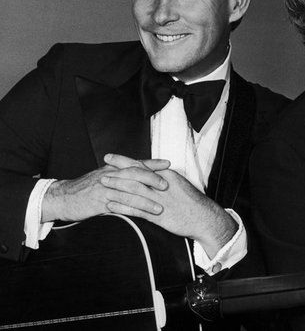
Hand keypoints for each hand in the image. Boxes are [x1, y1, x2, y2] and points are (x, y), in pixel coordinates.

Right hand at [41, 156, 169, 221]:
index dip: (153, 163)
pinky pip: (119, 206)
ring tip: (160, 207)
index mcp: (112, 168)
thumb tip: (138, 176)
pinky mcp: (99, 202)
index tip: (168, 163)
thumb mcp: (103, 177)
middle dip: (152, 179)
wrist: (62, 198)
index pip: (136, 163)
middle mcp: (110, 175)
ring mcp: (105, 188)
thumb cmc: (85, 189)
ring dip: (146, 200)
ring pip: (129, 191)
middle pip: (135, 174)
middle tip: (167, 186)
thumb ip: (119, 176)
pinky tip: (142, 217)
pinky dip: (132, 210)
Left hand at [101, 154, 236, 256]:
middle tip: (101, 171)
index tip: (110, 157)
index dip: (124, 160)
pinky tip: (111, 206)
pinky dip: (122, 207)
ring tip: (102, 186)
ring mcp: (159, 200)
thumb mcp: (178, 185)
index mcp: (166, 176)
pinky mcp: (158, 215)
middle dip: (116, 172)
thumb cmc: (191, 202)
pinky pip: (136, 209)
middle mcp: (161, 185)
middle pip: (135, 176)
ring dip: (116, 188)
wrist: (203, 217)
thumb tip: (150, 174)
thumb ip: (163, 179)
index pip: (141, 165)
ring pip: (133, 191)